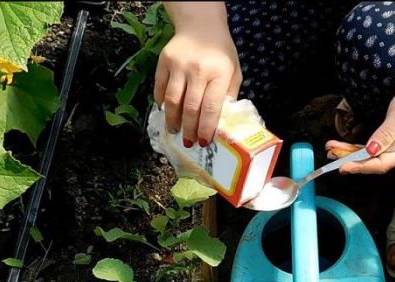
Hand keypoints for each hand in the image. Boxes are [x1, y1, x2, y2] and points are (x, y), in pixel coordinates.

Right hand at [154, 6, 241, 147]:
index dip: (206, 128)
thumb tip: (220, 122)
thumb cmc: (220, 52)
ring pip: (172, 100)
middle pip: (190, 107)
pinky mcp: (164, 62)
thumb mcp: (234, 72)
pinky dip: (161, 103)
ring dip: (173, 120)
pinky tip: (166, 111)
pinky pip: (160, 88)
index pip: (211, 107)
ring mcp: (179, 65)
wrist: (201, 25)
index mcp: (219, 73)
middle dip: (188, 129)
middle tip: (188, 142)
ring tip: (175, 130)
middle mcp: (198, 70)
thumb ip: (229, 95)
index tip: (203, 142)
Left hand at [326, 87, 394, 173]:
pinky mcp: (388, 144)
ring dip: (348, 153)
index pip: (382, 164)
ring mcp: (394, 149)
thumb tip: (371, 151)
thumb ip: (387, 133)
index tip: (343, 167)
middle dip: (349, 159)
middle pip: (372, 161)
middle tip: (330, 153)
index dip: (361, 167)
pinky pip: (370, 149)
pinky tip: (340, 146)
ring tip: (330, 148)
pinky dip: (354, 148)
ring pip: (369, 155)